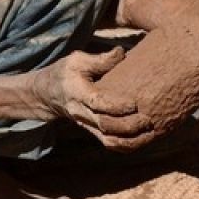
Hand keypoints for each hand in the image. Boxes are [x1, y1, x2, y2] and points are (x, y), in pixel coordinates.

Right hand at [32, 48, 155, 150]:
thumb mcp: (77, 61)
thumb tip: (122, 53)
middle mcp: (82, 112)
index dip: (116, 106)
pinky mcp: (94, 131)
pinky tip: (144, 139)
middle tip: (146, 120)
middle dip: (128, 126)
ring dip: (130, 141)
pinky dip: (127, 146)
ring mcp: (88, 125)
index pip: (97, 103)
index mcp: (78, 93)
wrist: (49, 94)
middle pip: (105, 125)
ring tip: (149, 134)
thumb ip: (100, 60)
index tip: (133, 104)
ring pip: (108, 140)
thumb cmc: (66, 73)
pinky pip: (110, 144)